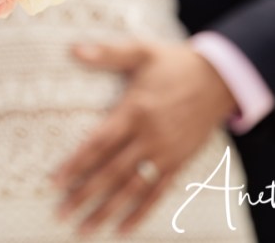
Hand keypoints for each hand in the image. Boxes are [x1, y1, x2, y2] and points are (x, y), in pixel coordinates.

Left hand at [52, 41, 236, 235]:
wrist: (220, 78)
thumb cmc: (175, 63)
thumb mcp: (141, 51)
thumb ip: (107, 53)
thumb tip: (73, 49)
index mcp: (134, 110)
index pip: (98, 143)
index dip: (75, 164)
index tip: (54, 182)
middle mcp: (149, 136)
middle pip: (111, 172)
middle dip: (84, 194)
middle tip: (61, 213)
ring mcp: (165, 152)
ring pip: (131, 188)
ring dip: (107, 210)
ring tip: (85, 229)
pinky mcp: (179, 162)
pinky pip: (157, 193)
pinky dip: (140, 213)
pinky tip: (123, 229)